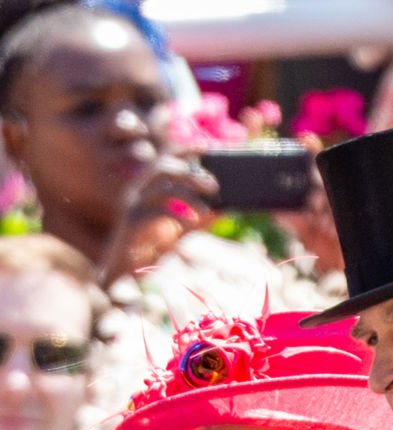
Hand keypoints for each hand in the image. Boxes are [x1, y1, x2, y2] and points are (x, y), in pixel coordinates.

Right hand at [98, 154, 218, 288]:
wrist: (122, 273)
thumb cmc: (151, 250)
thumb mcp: (181, 231)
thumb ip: (198, 219)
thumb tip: (223, 210)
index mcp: (147, 188)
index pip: (164, 159)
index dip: (182, 149)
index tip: (205, 145)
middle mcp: (137, 192)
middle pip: (162, 167)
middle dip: (189, 171)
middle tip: (215, 185)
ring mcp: (132, 207)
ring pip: (160, 187)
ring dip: (188, 193)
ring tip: (207, 207)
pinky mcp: (131, 224)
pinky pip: (155, 211)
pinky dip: (177, 214)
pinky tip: (194, 221)